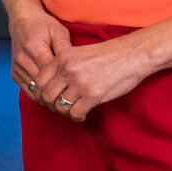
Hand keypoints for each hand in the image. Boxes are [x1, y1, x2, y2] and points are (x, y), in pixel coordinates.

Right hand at [7, 0, 70, 99]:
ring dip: (47, 96)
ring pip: (34, 90)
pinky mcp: (14, 72)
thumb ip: (66, 49)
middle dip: (57, 94)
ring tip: (62, 98)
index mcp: (35, 49)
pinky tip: (50, 93)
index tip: (77, 90)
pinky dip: (38, 94)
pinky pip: (27, 89)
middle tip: (72, 100)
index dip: (65, 84)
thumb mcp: (59, 32)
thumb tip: (74, 67)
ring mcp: (17, 67)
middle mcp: (23, 60)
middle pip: (42, 85)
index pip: (51, 74)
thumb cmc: (42, 24)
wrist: (22, 20)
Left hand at [35, 32, 158, 122]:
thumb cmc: (108, 55)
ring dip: (65, 112)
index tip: (49, 98)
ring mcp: (80, 83)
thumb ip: (63, 66)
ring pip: (60, 106)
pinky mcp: (93, 95)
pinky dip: (77, 116)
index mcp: (62, 58)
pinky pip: (75, 113)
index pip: (39, 81)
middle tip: (60, 106)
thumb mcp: (79, 54)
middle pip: (46, 95)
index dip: (41, 92)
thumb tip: (51, 86)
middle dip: (52, 104)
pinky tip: (83, 114)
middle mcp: (67, 70)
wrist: (132, 55)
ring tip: (73, 110)